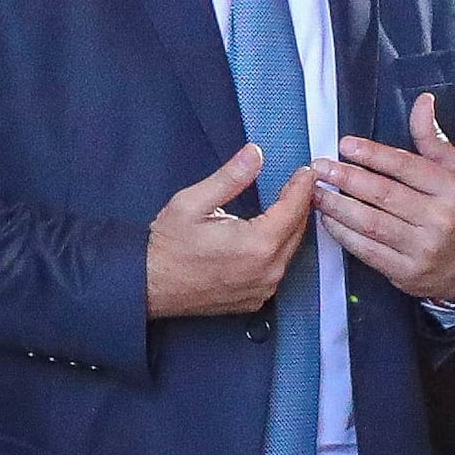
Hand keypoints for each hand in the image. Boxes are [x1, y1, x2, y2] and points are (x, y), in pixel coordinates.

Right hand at [149, 139, 315, 319]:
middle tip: (298, 183)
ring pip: (289, 251)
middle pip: (297, 230)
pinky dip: (278, 250)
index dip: (302, 186)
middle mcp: (267, 270)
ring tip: (286, 204)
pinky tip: (267, 235)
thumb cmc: (167, 248)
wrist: (149, 285)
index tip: (306, 171)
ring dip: (289, 227)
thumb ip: (230, 177)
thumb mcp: (193, 202)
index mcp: (257, 244)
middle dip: (299, 204)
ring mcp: (262, 288)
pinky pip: (277, 269)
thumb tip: (255, 154)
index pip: (294, 208)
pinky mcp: (255, 299)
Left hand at [309, 94, 454, 302]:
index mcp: (451, 188)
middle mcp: (438, 218)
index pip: (406, 167)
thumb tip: (422, 101)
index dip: (373, 155)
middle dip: (347, 179)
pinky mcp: (405, 272)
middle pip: (384, 194)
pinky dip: (344, 234)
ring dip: (338, 207)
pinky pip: (368, 250)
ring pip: (371, 223)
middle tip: (320, 167)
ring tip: (316, 193)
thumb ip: (431, 139)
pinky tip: (328, 220)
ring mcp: (422, 248)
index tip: (345, 145)